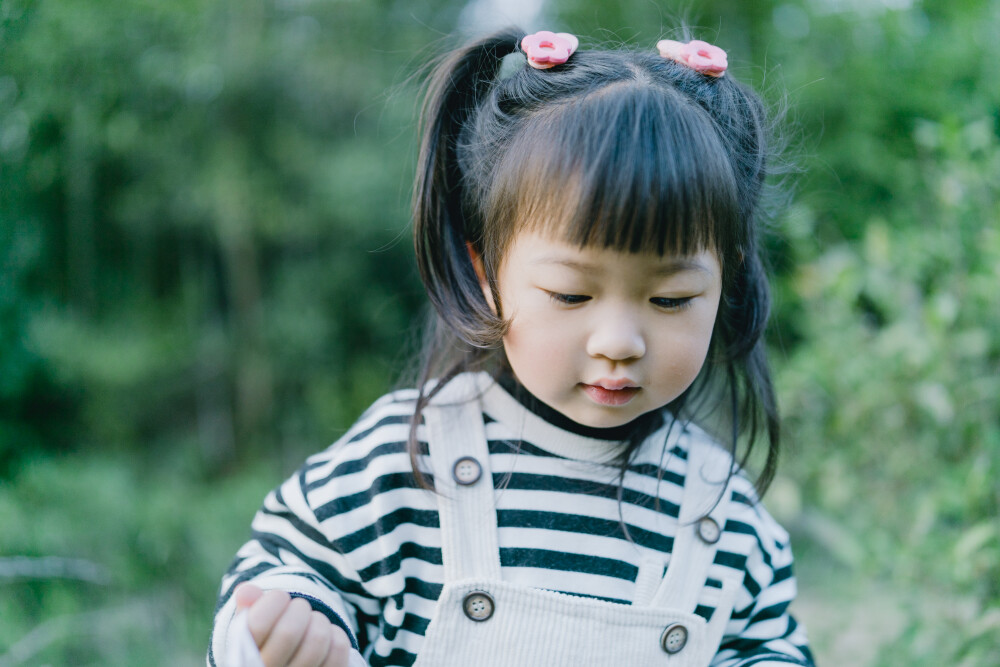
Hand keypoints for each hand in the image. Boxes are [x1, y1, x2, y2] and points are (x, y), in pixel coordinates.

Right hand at [234, 583, 351, 666]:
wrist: (289, 664)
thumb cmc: (268, 638)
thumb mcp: (252, 623)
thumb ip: (247, 607)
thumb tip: (246, 592)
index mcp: (243, 658)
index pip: (257, 625)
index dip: (273, 601)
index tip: (279, 597)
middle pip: (289, 631)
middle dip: (299, 609)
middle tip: (299, 609)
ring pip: (317, 638)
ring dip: (319, 621)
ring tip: (312, 624)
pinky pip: (338, 648)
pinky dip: (336, 634)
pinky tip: (327, 639)